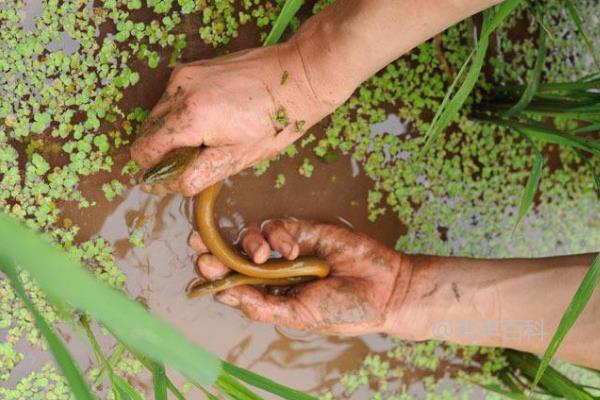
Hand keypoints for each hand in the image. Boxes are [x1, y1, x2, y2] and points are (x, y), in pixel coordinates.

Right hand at [131, 40, 348, 196]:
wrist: (297, 77)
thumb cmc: (274, 123)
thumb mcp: (236, 158)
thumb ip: (194, 174)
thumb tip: (159, 186)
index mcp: (189, 118)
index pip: (144, 151)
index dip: (154, 170)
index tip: (175, 176)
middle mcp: (178, 91)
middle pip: (147, 132)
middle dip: (164, 151)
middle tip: (198, 157)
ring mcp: (183, 75)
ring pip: (157, 115)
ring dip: (172, 132)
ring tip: (208, 137)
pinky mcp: (191, 67)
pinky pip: (171, 98)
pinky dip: (180, 114)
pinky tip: (211, 118)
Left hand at [189, 219, 412, 335]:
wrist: (384, 288)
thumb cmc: (343, 310)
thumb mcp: (300, 316)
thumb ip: (264, 306)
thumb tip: (227, 295)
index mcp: (270, 296)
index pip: (233, 284)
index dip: (214, 275)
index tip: (201, 267)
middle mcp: (274, 272)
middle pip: (233, 256)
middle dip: (214, 249)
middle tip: (197, 243)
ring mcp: (287, 249)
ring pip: (250, 237)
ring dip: (248, 243)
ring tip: (262, 256)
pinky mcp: (302, 229)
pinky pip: (277, 226)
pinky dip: (279, 235)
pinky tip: (294, 249)